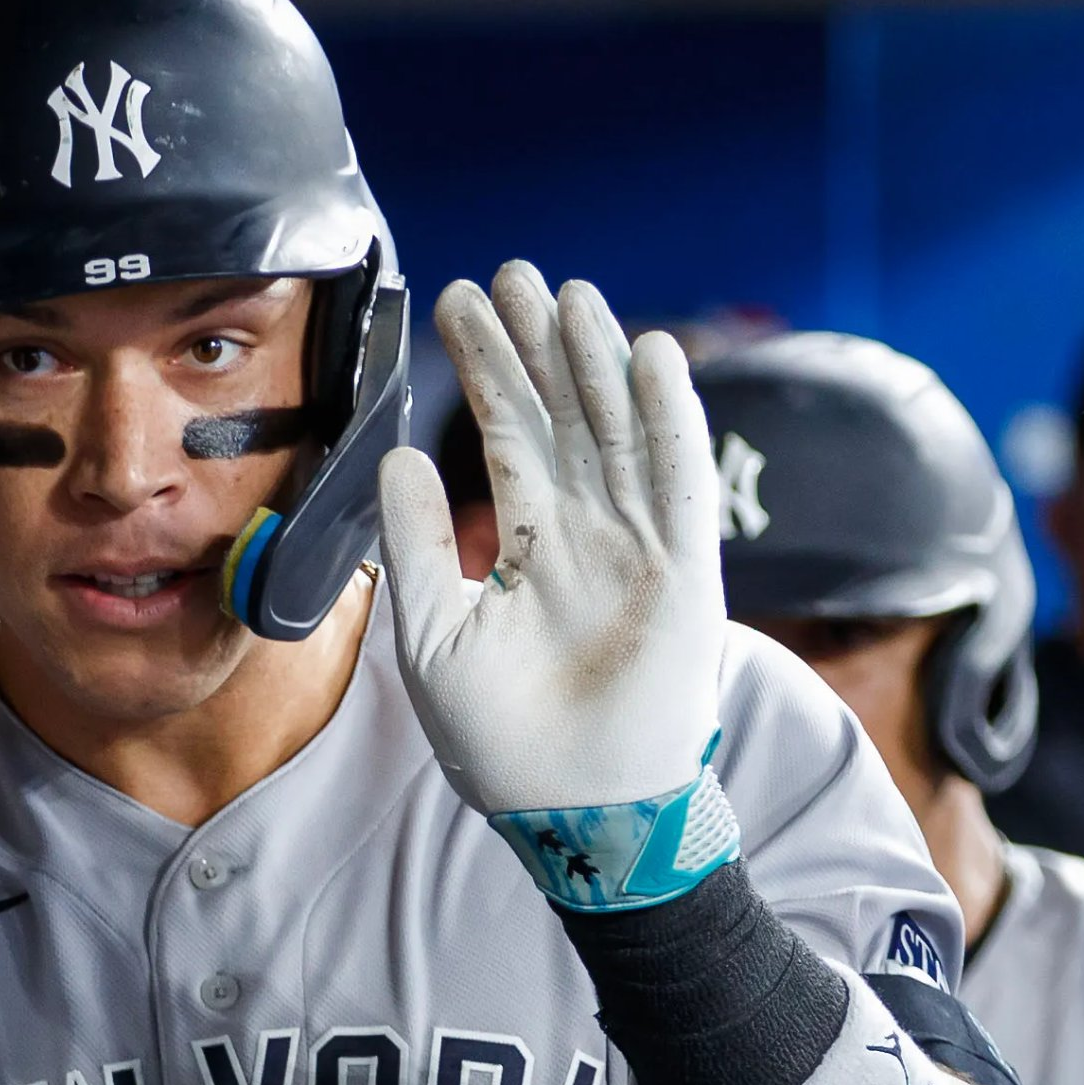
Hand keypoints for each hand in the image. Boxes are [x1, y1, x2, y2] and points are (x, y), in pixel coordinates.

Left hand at [375, 261, 723, 816]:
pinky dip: (668, 417)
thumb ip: (419, 543)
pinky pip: (678, 479)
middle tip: (512, 272)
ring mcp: (640, 547)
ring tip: (567, 292)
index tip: (460, 303)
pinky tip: (647, 354)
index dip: (489, 370)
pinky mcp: (687, 571)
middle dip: (540, 346)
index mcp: (533, 546)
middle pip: (567, 417)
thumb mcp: (432, 631)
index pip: (511, 437)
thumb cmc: (501, 742)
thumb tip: (396, 454)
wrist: (571, 811)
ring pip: (618, 432)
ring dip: (596, 361)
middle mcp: (590, 534)